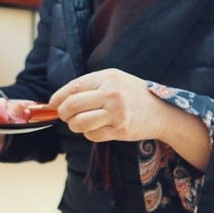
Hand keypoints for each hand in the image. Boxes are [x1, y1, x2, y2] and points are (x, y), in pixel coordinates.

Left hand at [49, 69, 168, 142]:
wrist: (161, 111)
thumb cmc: (133, 95)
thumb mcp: (114, 81)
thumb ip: (90, 87)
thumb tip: (59, 100)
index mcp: (108, 78)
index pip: (74, 87)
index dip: (58, 98)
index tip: (52, 104)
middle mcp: (112, 94)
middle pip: (73, 105)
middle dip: (63, 113)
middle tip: (65, 116)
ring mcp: (117, 113)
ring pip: (80, 123)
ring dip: (74, 125)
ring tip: (79, 123)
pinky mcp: (121, 130)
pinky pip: (93, 135)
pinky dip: (89, 134)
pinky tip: (97, 128)